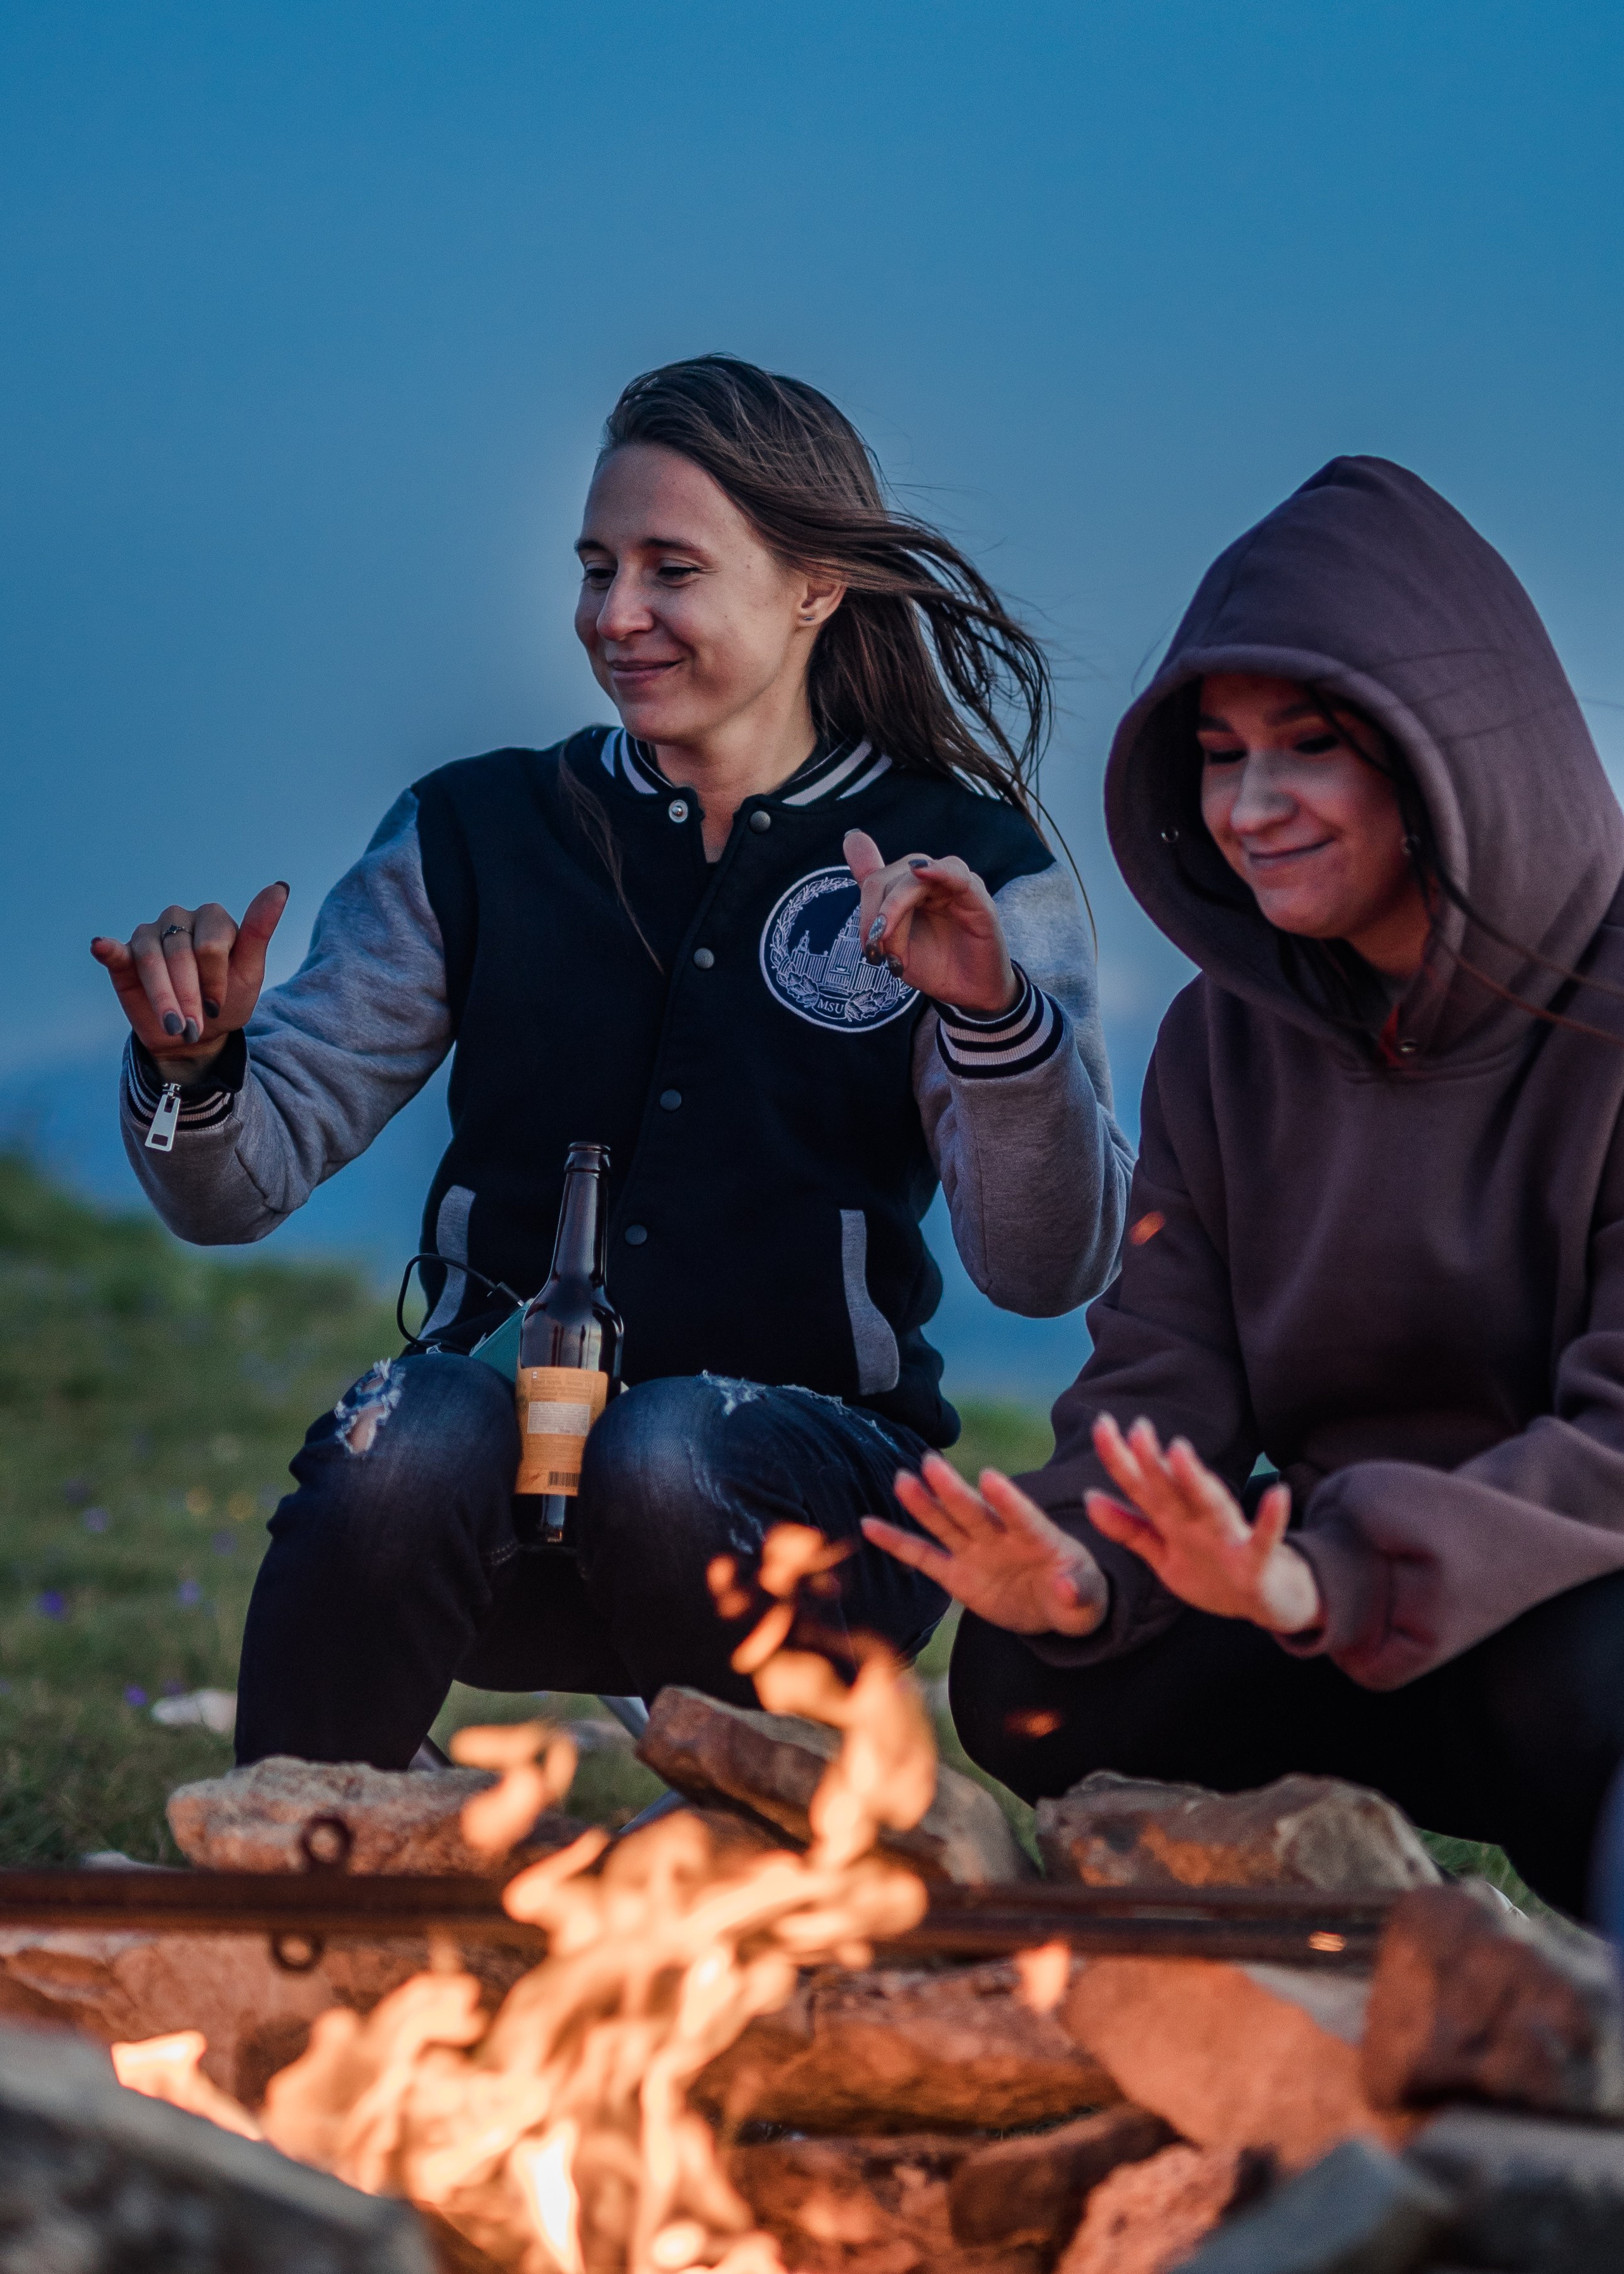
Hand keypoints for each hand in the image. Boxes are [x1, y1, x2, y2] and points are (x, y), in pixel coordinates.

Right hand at [91, 884, 288, 1077]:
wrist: (193, 1035)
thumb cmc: (226, 1002)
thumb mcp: (250, 972)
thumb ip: (260, 930)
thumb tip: (280, 886)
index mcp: (214, 918)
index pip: (211, 945)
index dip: (214, 981)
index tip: (218, 1007)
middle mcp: (180, 919)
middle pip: (181, 955)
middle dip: (188, 996)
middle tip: (195, 1027)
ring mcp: (150, 933)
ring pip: (151, 960)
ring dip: (162, 997)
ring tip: (174, 1026)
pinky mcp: (123, 954)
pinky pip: (115, 950)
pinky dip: (109, 949)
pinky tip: (102, 947)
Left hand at [843, 830, 1017, 1014]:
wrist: (969, 994)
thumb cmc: (934, 963)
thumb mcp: (894, 938)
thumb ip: (875, 895)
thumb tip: (852, 836)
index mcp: (910, 887)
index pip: (878, 879)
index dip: (867, 909)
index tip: (868, 947)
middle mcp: (931, 880)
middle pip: (892, 877)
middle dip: (878, 917)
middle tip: (880, 955)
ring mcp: (953, 885)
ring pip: (915, 878)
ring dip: (896, 910)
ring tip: (894, 950)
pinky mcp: (976, 897)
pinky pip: (956, 875)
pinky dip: (938, 871)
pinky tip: (923, 872)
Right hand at [861, 1452, 1108, 1636]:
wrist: (1055, 1606)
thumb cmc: (1078, 1598)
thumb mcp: (1087, 1601)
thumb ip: (1078, 1592)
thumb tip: (1064, 1587)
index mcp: (1039, 1538)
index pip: (1022, 1516)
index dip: (1007, 1499)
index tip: (988, 1477)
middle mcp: (1002, 1538)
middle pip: (975, 1512)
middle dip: (953, 1490)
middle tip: (930, 1463)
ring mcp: (977, 1552)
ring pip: (946, 1524)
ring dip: (924, 1503)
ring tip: (902, 1479)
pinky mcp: (957, 1574)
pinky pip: (923, 1557)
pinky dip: (897, 1541)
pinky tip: (869, 1525)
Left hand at [1084, 1414, 1321, 1632]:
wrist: (1269, 1601)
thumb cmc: (1212, 1570)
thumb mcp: (1164, 1554)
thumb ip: (1130, 1529)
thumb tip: (1088, 1498)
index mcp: (1173, 1521)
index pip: (1140, 1486)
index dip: (1118, 1458)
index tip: (1100, 1423)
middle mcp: (1197, 1521)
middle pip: (1169, 1489)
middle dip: (1150, 1461)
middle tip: (1137, 1427)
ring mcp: (1227, 1539)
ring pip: (1209, 1506)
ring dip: (1194, 1480)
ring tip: (1179, 1450)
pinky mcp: (1256, 1561)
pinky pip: (1263, 1540)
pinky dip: (1271, 1518)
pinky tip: (1278, 1494)